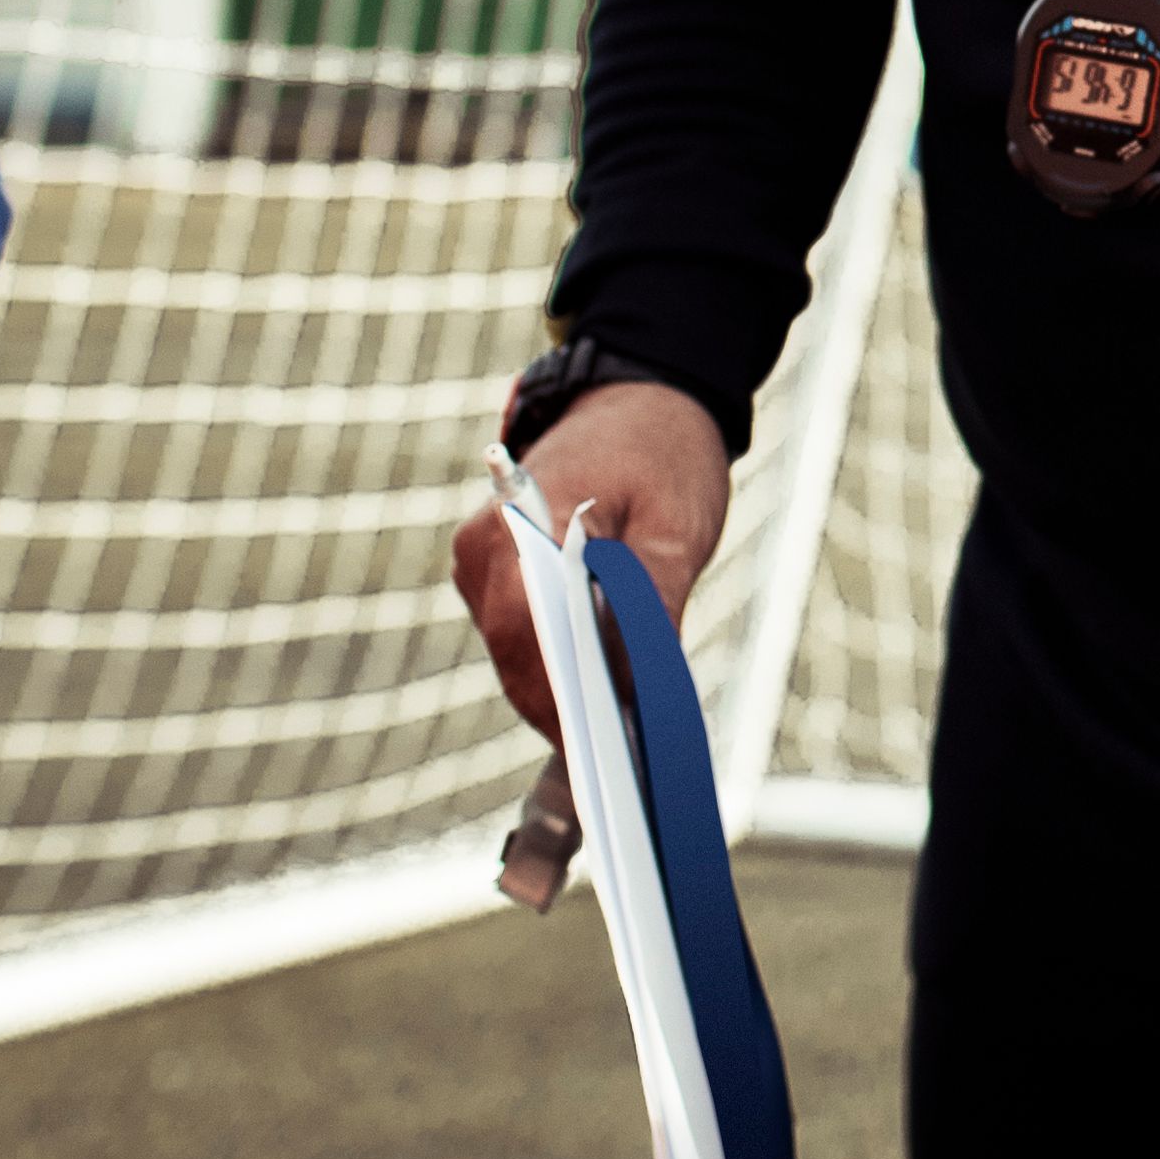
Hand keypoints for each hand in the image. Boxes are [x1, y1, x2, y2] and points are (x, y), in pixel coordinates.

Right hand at [449, 378, 729, 745]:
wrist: (641, 401)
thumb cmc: (662, 455)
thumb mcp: (677, 527)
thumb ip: (653, 601)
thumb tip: (639, 685)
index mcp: (523, 522)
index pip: (527, 631)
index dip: (561, 697)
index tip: (601, 744)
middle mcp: (486, 546)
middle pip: (515, 655)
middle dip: (565, 707)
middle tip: (623, 757)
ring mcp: (483, 561)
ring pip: (514, 654)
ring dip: (560, 691)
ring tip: (621, 732)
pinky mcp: (495, 572)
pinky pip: (519, 635)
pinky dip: (557, 664)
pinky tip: (603, 690)